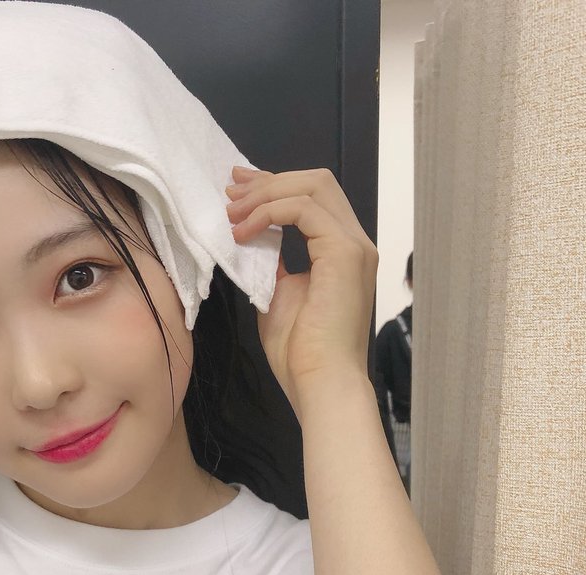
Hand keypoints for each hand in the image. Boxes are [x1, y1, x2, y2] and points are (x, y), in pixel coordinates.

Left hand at [225, 166, 377, 409]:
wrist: (320, 381)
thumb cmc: (300, 352)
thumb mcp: (278, 296)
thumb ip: (273, 265)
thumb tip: (254, 242)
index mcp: (341, 251)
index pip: (313, 198)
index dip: (275, 186)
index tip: (238, 190)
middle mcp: (354, 242)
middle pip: (316, 182)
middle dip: (269, 181)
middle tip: (231, 192)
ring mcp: (353, 245)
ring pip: (312, 187)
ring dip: (264, 195)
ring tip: (232, 214)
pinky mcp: (344, 252)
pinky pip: (303, 210)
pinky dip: (269, 213)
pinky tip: (244, 232)